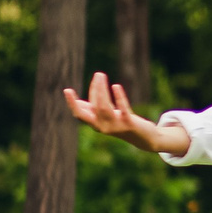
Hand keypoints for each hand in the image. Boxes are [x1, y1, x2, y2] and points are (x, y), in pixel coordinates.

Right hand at [63, 72, 190, 156]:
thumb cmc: (122, 124)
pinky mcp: (128, 124)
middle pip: (94, 106)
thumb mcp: (106, 117)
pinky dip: (119, 97)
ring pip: (104, 107)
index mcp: (95, 124)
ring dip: (102, 90)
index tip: (67, 90)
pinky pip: (122, 109)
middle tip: (98, 74)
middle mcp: (102, 127)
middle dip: (94, 90)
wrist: (143, 138)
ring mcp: (115, 126)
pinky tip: (116, 86)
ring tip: (102, 76)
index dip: (72, 103)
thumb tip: (77, 102)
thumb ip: (92, 110)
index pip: (79, 114)